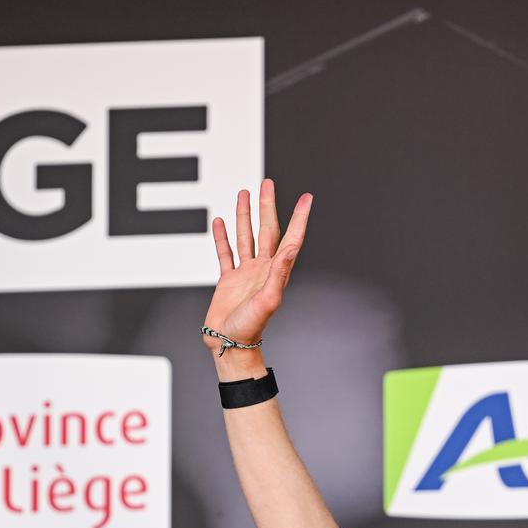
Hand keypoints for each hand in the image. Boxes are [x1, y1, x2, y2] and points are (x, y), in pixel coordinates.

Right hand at [204, 178, 310, 353]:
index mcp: (275, 271)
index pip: (290, 238)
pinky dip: (222, 237)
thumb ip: (280, 273)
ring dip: (245, 215)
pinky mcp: (228, 280)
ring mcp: (245, 273)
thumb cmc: (250, 328)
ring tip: (244, 193)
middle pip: (266, 229)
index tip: (306, 198)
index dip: (298, 218)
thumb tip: (290, 247)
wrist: (230, 344)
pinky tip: (221, 221)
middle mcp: (262, 268)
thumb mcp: (269, 299)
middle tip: (266, 183)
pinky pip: (225, 252)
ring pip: (245, 236)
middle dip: (267, 206)